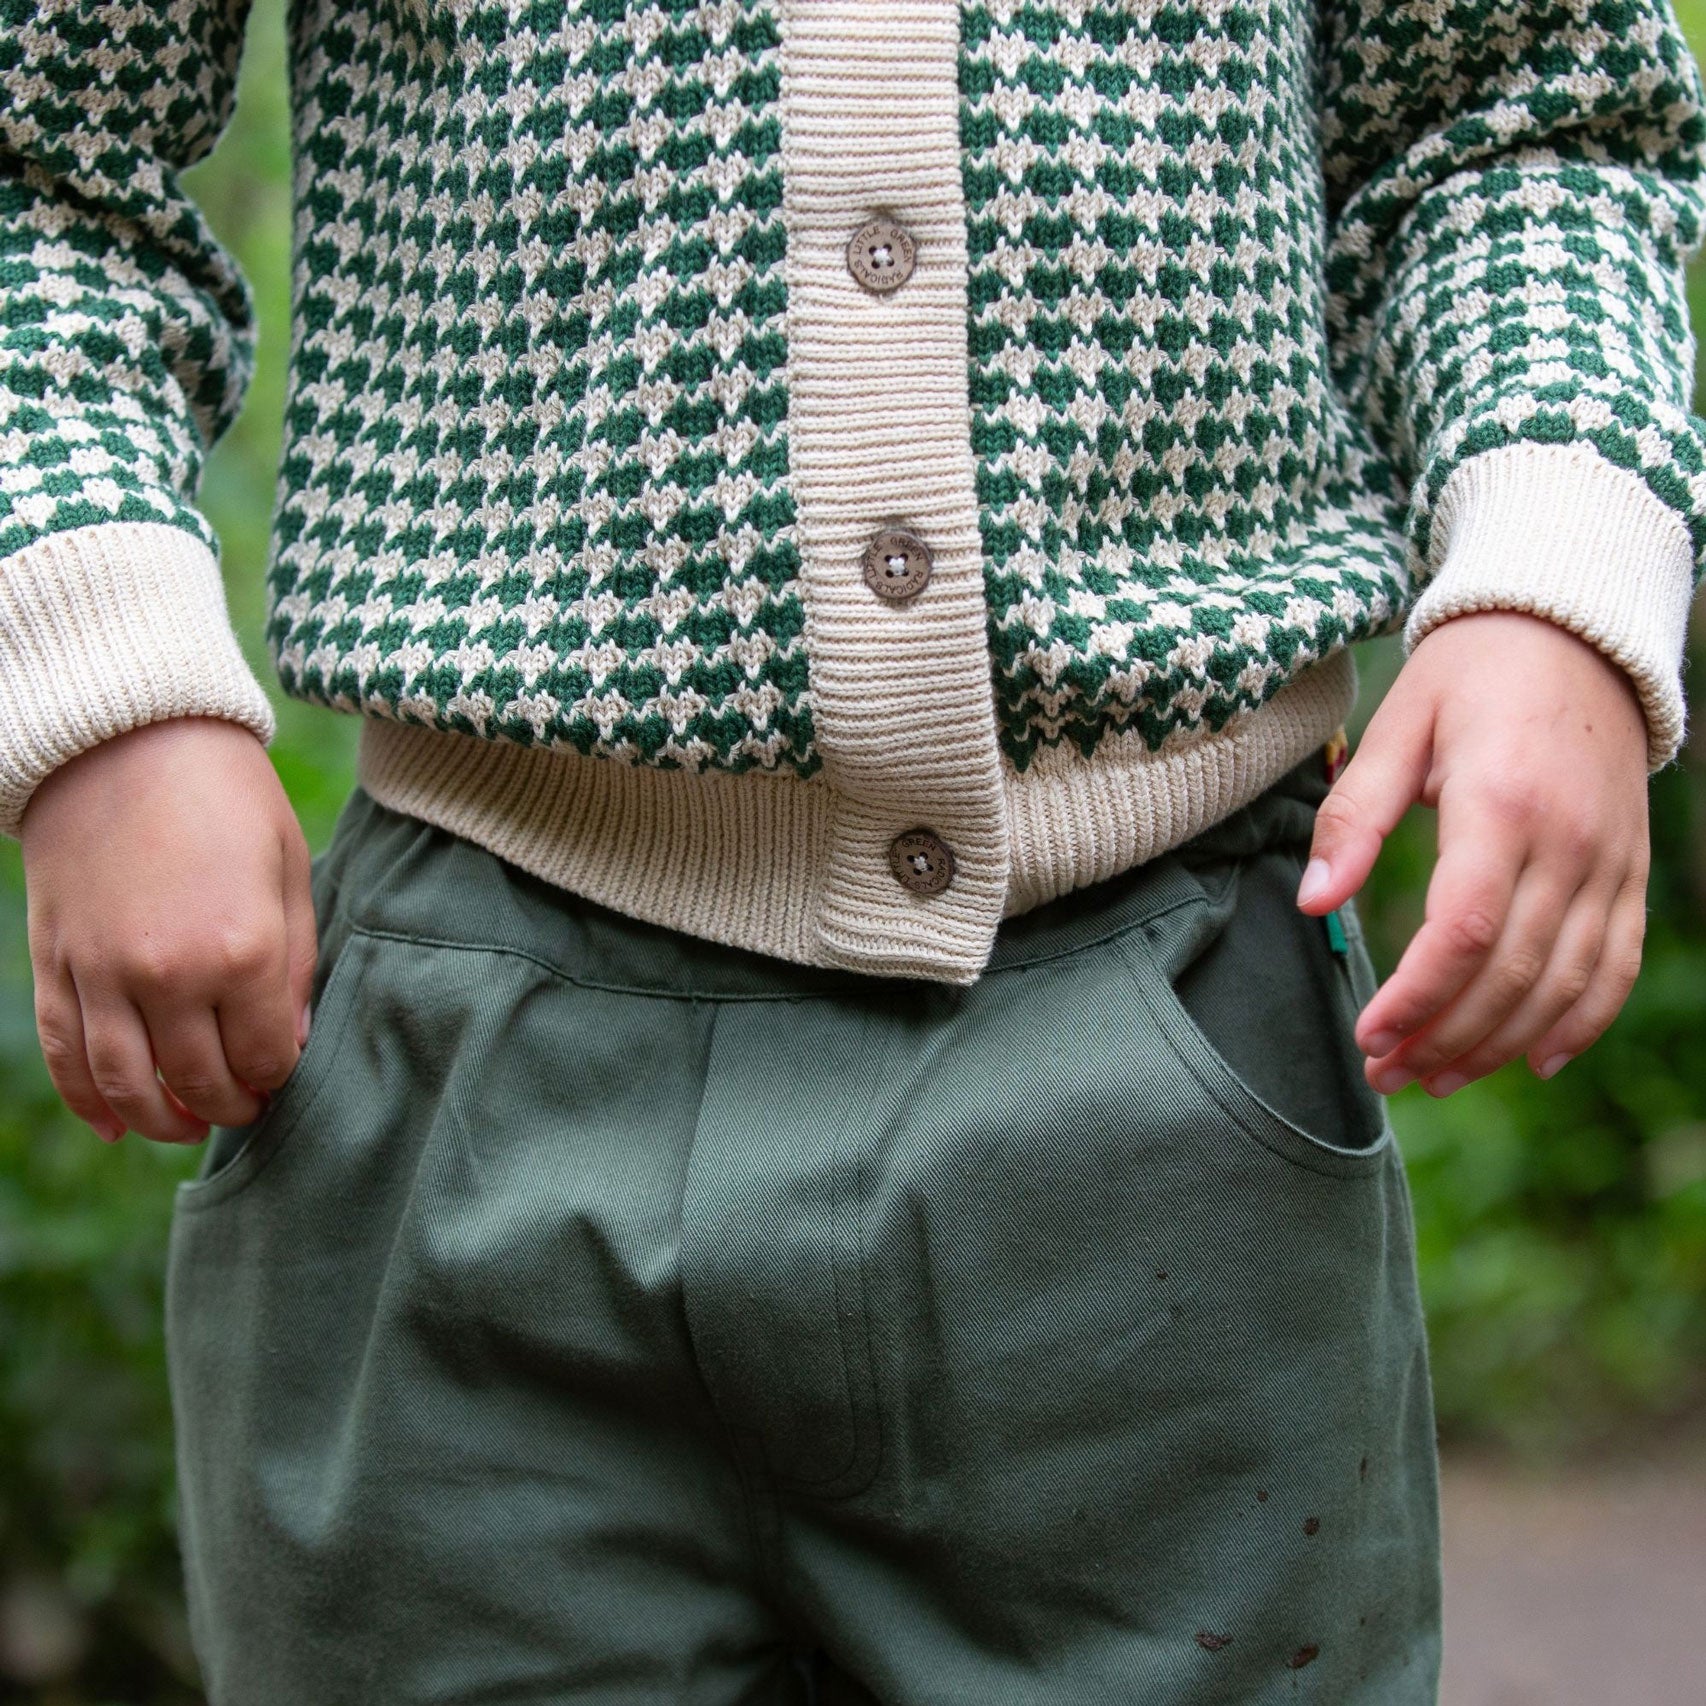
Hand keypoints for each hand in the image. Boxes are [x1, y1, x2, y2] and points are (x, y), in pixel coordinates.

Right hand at [21, 717, 315, 1143]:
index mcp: (243, 950)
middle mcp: (169, 975)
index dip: (277, 1074)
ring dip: (161, 1120)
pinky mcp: (56, 963)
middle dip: (229, 1104)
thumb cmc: (228, 796)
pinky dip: (87, 1099)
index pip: (265, 1056)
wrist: (125, 738)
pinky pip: (65, 1054)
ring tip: (189, 1123)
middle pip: (200, 1081)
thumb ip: (295, 964)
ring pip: (126, 1085)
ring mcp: (103, 974)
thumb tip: (291, 1042)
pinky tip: (115, 1125)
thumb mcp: (289, 869)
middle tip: (245, 1105)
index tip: (280, 1069)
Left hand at [1296, 611, 1650, 1096]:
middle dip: (1444, 1038)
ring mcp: (1611, 862)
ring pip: (1565, 984)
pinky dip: (1580, 1023)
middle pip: (1513, 973)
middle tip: (1385, 1072)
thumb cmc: (1470, 678)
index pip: (1466, 930)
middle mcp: (1569, 842)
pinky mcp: (1631, 872)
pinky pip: (1616, 965)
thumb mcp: (1397, 728)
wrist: (1575, 634)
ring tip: (1435, 1077)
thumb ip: (1353, 819)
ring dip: (1499, 1045)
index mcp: (1502, 803)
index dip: (1417, 997)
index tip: (1369, 1035)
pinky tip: (1532, 1060)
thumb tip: (1314, 904)